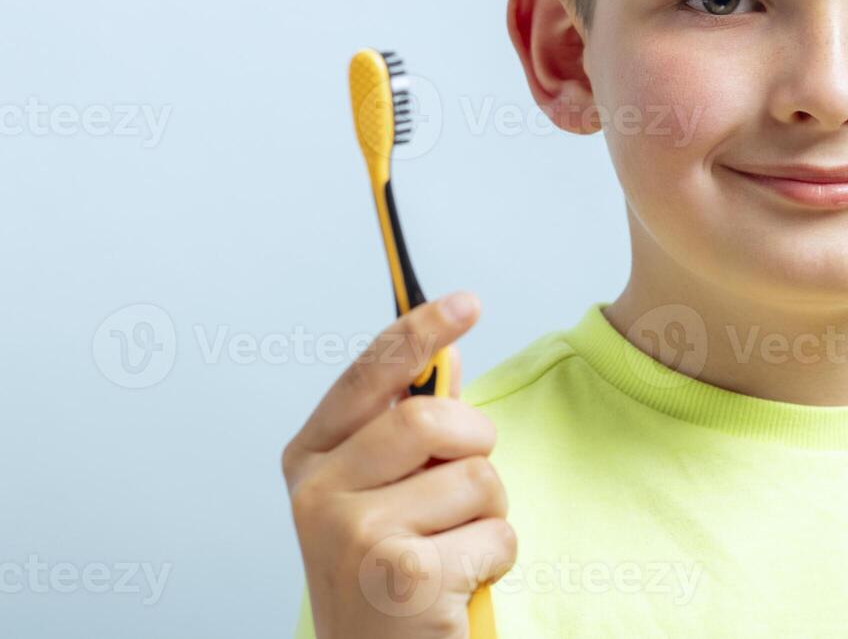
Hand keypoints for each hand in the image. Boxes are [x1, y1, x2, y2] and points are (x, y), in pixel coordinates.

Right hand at [281, 292, 514, 638]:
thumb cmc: (387, 575)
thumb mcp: (382, 493)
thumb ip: (408, 428)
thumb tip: (448, 354)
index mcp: (310, 459)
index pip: (370, 374)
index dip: (420, 332)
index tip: (466, 302)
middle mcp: (317, 493)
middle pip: (433, 418)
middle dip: (474, 447)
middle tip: (462, 494)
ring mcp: (353, 534)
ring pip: (478, 476)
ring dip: (489, 515)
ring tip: (450, 551)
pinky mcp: (401, 575)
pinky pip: (496, 533)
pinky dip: (495, 559)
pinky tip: (455, 586)